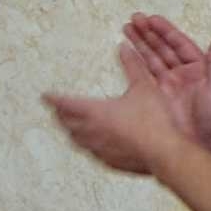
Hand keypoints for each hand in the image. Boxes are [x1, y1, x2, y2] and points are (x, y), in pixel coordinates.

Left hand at [43, 47, 195, 179]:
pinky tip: (95, 146)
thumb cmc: (154, 120)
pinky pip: (93, 153)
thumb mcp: (144, 86)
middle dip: (60, 115)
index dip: (55, 99)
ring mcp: (100, 150)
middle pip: (67, 123)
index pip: (67, 103)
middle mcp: (93, 132)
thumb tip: (124, 48)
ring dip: (72, 131)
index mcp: (96, 112)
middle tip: (57, 110)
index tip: (45, 96)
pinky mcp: (111, 162)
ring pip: (77, 140)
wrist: (165, 152)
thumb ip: (133, 66)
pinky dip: (89, 146)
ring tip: (71, 127)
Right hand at [118, 13, 210, 153]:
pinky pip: (143, 77)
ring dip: (140, 43)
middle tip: (134, 19)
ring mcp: (168, 86)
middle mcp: (182, 75)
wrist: (209, 147)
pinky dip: (134, 63)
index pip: (179, 44)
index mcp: (200, 69)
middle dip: (149, 33)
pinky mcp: (156, 99)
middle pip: (163, 48)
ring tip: (126, 28)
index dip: (166, 31)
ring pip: (151, 59)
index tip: (152, 19)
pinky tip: (125, 51)